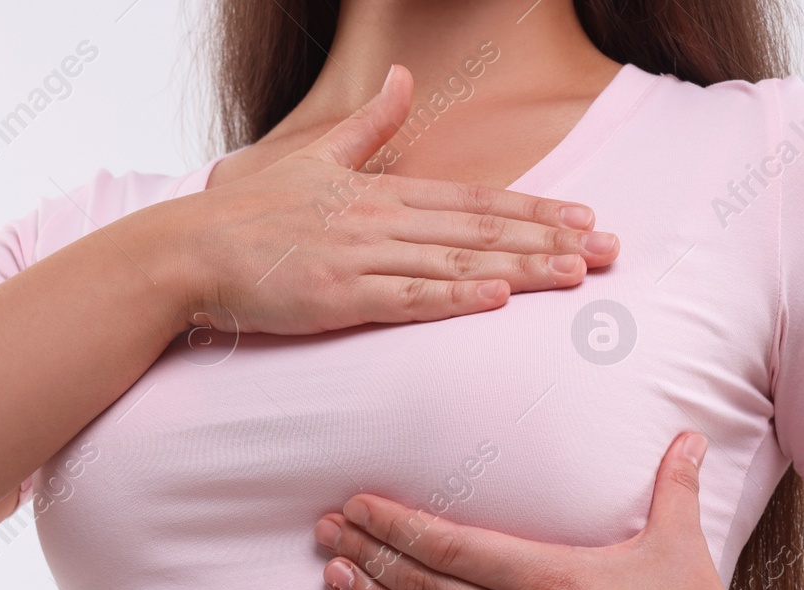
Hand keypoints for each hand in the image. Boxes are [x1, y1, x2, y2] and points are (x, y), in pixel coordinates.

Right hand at [154, 63, 619, 335]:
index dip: (536, 210)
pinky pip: (408, 298)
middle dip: (552, 240)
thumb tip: (400, 77)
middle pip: (482, 229)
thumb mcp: (315, 159)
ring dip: (522, 268)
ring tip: (578, 273)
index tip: (587, 217)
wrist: (191, 250)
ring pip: (458, 262)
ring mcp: (363, 258)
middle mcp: (382, 221)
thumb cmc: (252, 213)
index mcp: (382, 194)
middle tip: (611, 250)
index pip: (476, 201)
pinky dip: (454, 297)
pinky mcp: (339, 297)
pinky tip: (498, 298)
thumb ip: (367, 126)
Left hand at [312, 433, 760, 589]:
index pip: (454, 547)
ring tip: (335, 578)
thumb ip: (672, 485)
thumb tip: (689, 434)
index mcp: (553, 578)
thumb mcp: (679, 544)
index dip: (399, 527)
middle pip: (429, 587)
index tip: (358, 507)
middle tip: (326, 534)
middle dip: (372, 556)